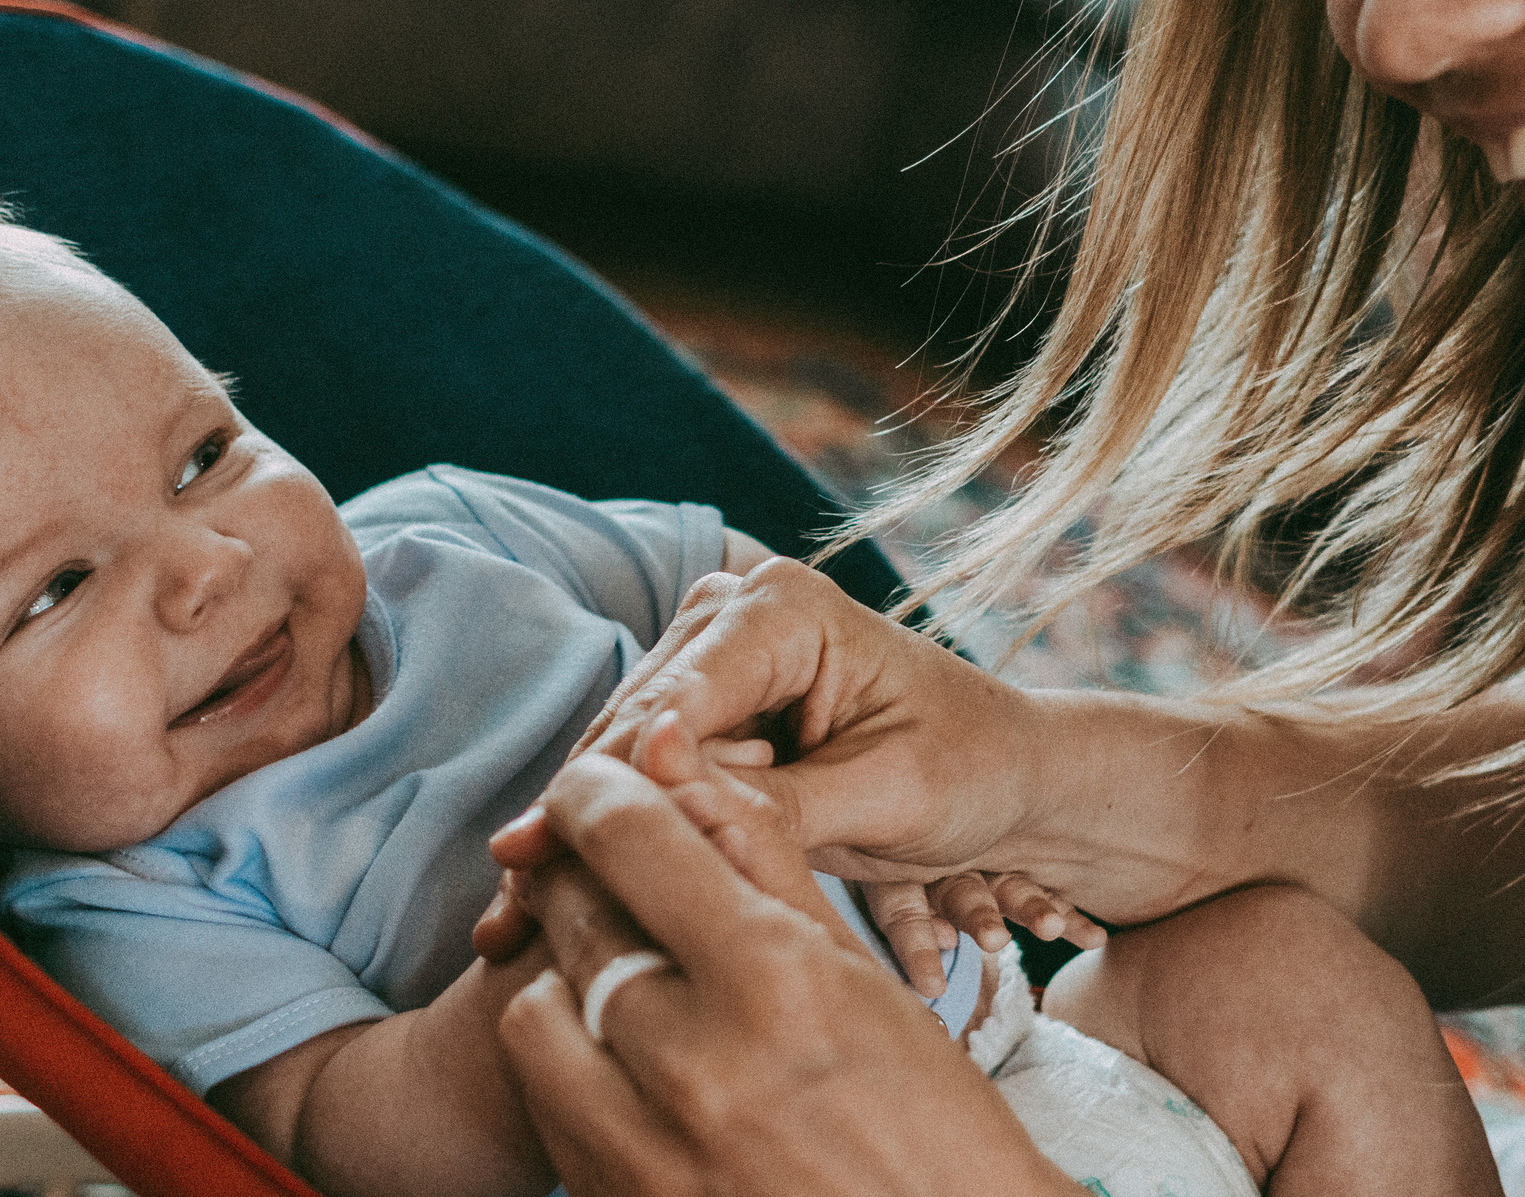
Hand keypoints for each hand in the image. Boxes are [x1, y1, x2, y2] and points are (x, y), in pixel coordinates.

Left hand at [495, 753, 1070, 1196]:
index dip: (597, 789)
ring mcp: (647, 1154)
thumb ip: (767, 864)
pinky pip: (548, 1105)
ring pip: (537, 1011)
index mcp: (778, 984)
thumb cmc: (930, 1126)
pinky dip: (574, 1066)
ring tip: (629, 985)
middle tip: (611, 874)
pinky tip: (634, 1064)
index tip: (594, 781)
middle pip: (575, 916)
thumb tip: (685, 763)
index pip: (632, 839)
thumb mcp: (865, 980)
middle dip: (583, 875)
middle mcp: (700, 1068)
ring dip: (570, 980)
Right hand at [562, 559, 1046, 872]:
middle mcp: (734, 616)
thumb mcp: (891, 794)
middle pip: (630, 725)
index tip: (553, 849)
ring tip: (513, 916)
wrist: (1010, 779)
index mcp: (785, 608)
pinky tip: (546, 901)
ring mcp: (711, 665)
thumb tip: (670, 803)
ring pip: (619, 757)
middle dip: (582, 813)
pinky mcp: (704, 719)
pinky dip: (610, 838)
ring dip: (580, 833)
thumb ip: (780, 802)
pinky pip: (641, 780)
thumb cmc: (973, 771)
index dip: (618, 782)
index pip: (676, 699)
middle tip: (514, 900)